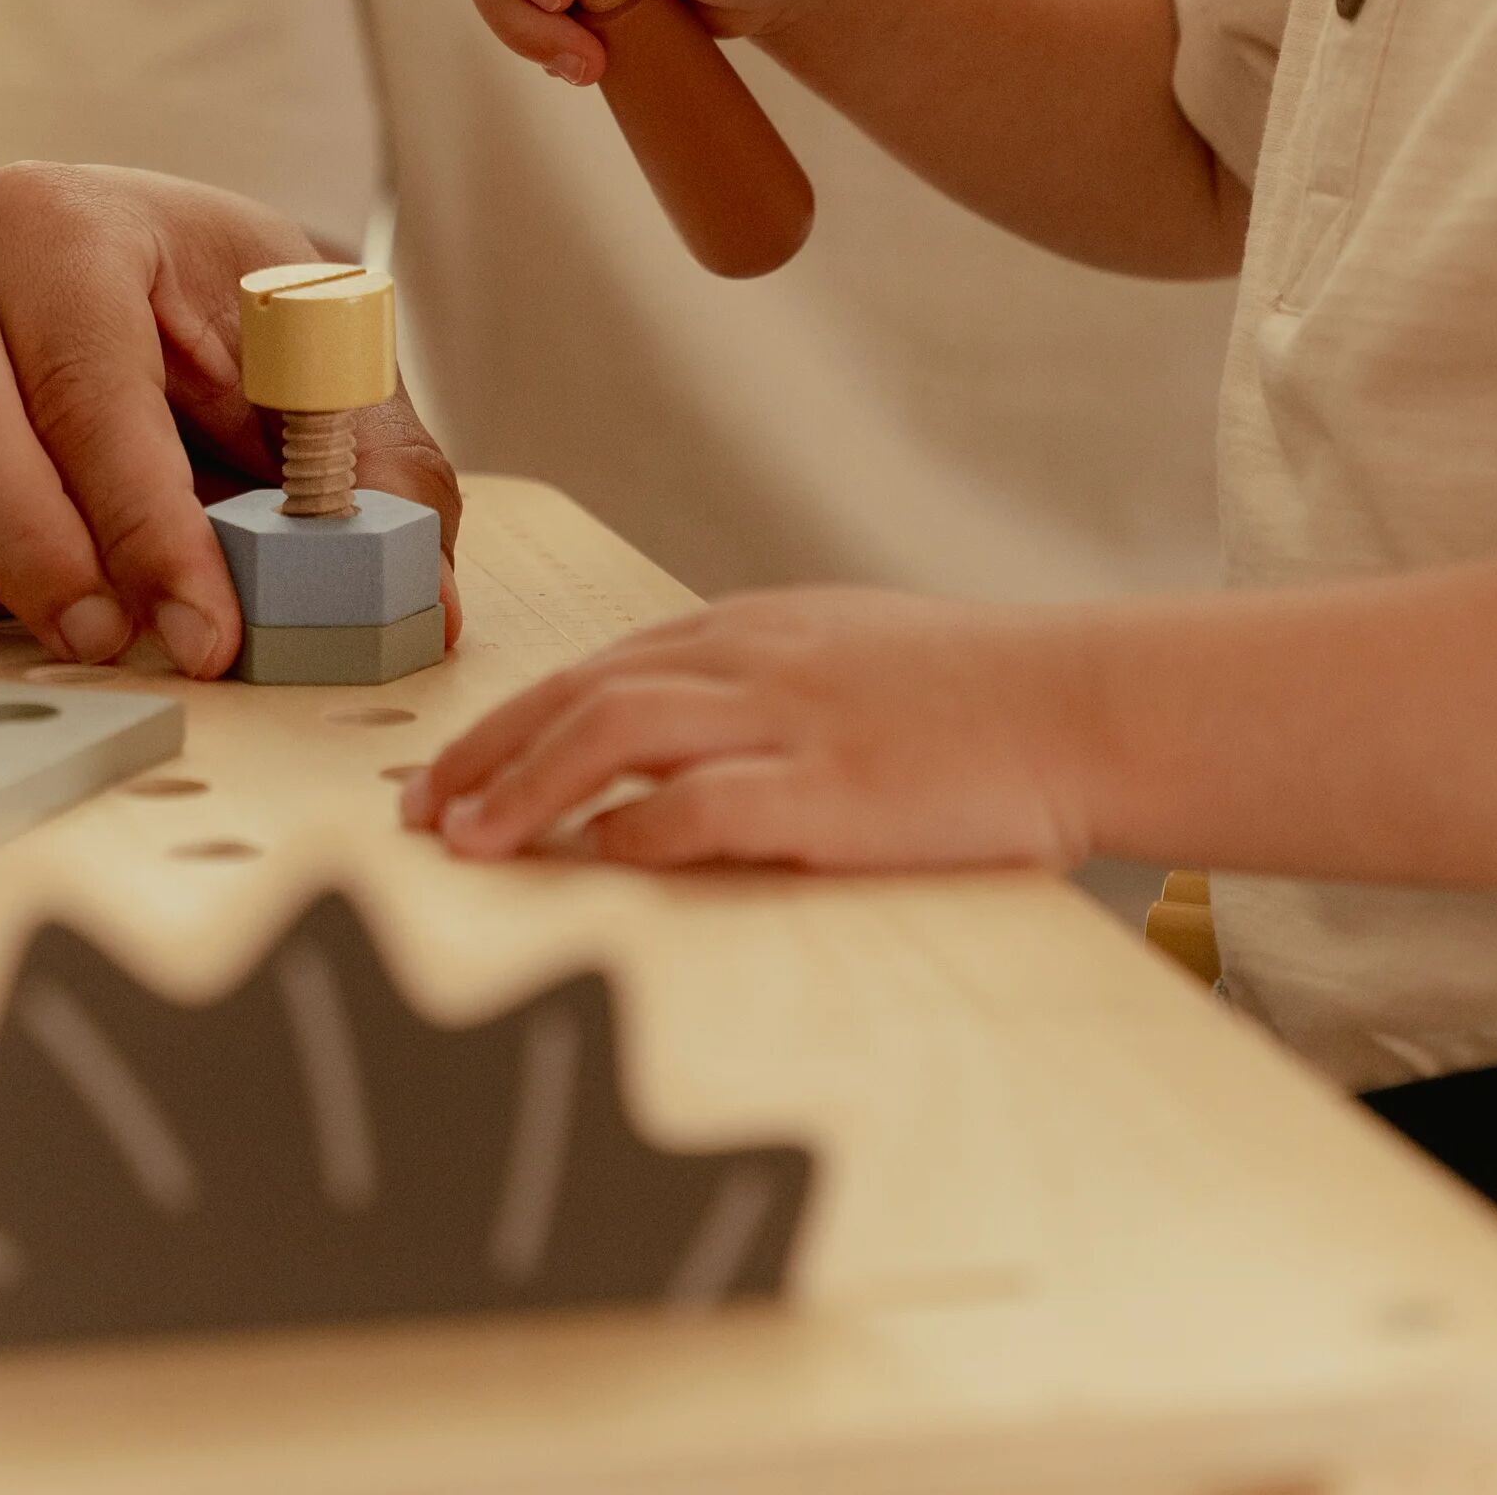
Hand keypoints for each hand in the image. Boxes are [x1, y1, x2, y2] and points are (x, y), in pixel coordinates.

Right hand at [0, 164, 460, 673]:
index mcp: (69, 225)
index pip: (92, 378)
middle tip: (114, 641)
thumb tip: (424, 593)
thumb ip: (374, 466)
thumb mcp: (314, 360)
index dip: (145, 520)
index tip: (205, 631)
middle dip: (34, 546)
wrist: (135, 269)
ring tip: (54, 615)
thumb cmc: (224, 312)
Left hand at [399, 587, 1102, 871]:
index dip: (510, 724)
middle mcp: (753, 661)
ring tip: (465, 844)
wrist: (1079, 701)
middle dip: (484, 755)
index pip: (599, 670)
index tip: (451, 775)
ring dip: (525, 790)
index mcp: (754, 630)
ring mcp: (789, 720)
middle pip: (580, 695)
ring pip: (614, 735)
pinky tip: (590, 866)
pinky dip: (631, 835)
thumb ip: (760, 681)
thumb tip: (682, 733)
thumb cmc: (973, 690)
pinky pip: (701, 807)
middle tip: (417, 814)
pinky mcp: (831, 790)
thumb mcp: (848, 652)